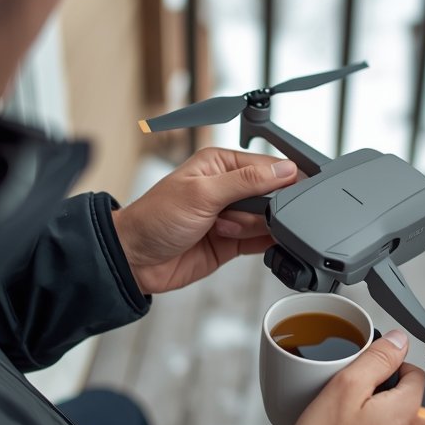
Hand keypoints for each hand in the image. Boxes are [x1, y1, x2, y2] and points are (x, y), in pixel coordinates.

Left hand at [111, 147, 298, 294]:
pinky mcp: (233, 241)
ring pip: (267, 219)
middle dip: (263, 208)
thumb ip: (247, 181)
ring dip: (252, 227)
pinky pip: (261, 240)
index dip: (282, 179)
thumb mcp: (202, 193)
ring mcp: (232, 216)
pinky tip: (247, 241)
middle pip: (272, 194)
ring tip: (222, 229)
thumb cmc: (155, 218)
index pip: (267, 165)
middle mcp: (228, 187)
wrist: (135, 260)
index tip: (288, 194)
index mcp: (220, 164)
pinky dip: (262, 243)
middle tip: (238, 215)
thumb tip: (284, 170)